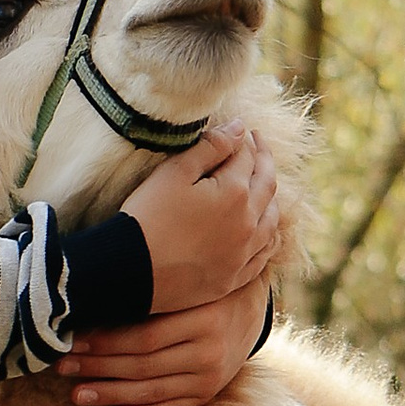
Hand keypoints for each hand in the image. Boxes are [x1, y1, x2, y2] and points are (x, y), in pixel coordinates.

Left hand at [58, 283, 272, 405]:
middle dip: (98, 368)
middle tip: (63, 367)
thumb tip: (91, 302)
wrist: (249, 307)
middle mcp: (209, 352)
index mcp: (203, 318)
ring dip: (111, 395)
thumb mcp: (184, 286)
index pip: (144, 337)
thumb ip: (148, 294)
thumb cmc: (204, 289)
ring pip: (152, 391)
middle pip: (143, 366)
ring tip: (77, 395)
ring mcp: (211, 378)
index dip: (105, 342)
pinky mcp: (209, 393)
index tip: (72, 341)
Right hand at [122, 124, 280, 312]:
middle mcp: (249, 223)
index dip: (244, 140)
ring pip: (272, 219)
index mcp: (235, 192)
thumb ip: (211, 147)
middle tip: (257, 144)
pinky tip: (267, 229)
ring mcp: (244, 253)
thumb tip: (239, 128)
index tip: (241, 130)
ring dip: (271, 195)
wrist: (132, 271)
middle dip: (264, 160)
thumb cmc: (148, 217)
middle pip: (267, 184)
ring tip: (263, 181)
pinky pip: (265, 254)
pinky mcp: (235, 277)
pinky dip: (270, 235)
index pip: (247, 157)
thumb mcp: (175, 172)